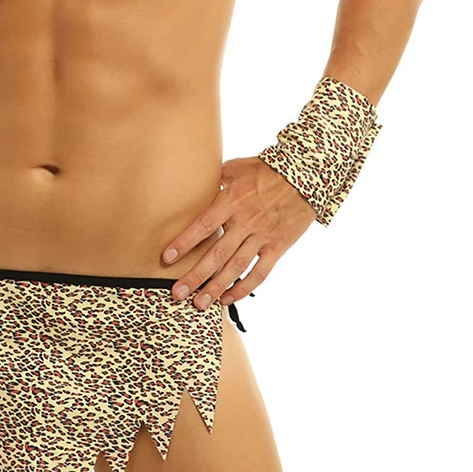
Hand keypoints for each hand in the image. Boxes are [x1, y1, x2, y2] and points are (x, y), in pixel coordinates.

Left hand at [160, 156, 317, 309]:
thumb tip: (195, 183)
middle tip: (177, 293)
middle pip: (216, 254)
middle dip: (195, 276)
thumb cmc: (266, 169)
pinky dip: (243, 288)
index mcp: (231, 201)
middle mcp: (245, 222)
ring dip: (216, 288)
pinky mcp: (277, 247)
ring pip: (236, 268)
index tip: (167, 258)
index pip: (203, 226)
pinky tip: (227, 298)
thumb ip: (215, 179)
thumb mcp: (237, 167)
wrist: (305, 176)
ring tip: (199, 303)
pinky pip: (259, 273)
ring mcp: (262, 237)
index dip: (184, 243)